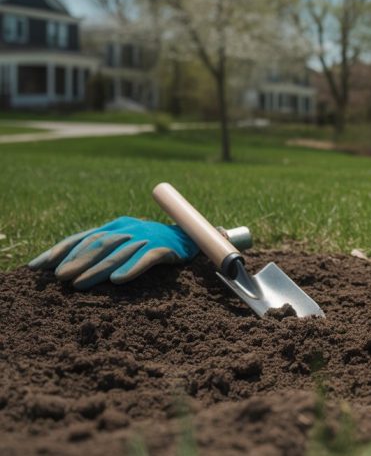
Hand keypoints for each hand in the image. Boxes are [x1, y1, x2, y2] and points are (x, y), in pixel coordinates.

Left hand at [28, 217, 198, 289]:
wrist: (192, 237)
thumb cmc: (153, 244)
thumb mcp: (127, 244)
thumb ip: (103, 252)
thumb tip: (66, 270)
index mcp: (116, 226)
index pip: (83, 236)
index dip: (60, 249)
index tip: (38, 266)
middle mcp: (128, 228)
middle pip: (98, 244)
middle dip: (76, 260)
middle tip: (59, 278)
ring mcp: (147, 237)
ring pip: (118, 253)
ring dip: (96, 269)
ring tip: (79, 284)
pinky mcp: (165, 248)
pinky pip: (147, 258)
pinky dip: (132, 268)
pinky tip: (118, 280)